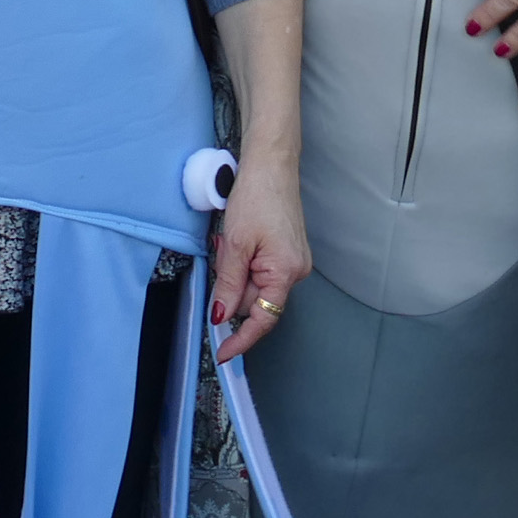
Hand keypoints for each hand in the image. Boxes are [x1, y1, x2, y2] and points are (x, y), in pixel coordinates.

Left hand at [210, 147, 309, 359]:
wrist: (271, 164)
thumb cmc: (256, 197)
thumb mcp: (235, 245)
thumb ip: (228, 285)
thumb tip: (221, 316)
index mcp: (286, 272)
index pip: (264, 318)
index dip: (242, 338)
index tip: (223, 352)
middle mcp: (296, 271)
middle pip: (256, 300)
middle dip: (232, 287)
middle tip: (220, 255)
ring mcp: (294, 261)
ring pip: (256, 284)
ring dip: (236, 271)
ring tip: (229, 242)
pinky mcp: (288, 251)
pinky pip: (261, 270)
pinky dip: (245, 263)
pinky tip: (238, 242)